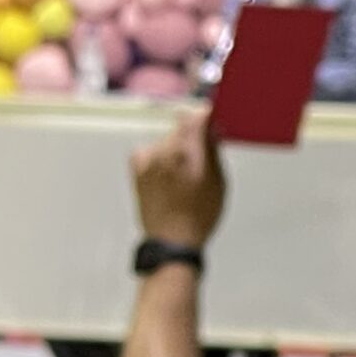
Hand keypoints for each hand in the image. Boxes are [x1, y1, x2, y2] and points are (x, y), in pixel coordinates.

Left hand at [132, 109, 225, 249]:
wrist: (172, 240)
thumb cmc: (197, 216)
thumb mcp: (218, 182)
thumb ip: (213, 149)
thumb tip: (211, 127)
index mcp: (187, 151)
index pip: (196, 116)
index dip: (206, 117)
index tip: (212, 122)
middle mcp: (164, 151)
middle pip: (181, 128)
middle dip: (193, 137)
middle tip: (201, 158)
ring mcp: (148, 159)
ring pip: (167, 140)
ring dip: (176, 149)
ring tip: (184, 176)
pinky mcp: (137, 168)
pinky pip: (152, 152)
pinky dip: (161, 158)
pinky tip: (169, 177)